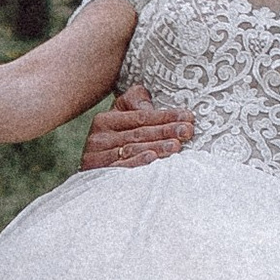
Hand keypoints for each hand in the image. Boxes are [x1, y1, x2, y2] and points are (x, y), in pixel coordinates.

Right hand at [75, 85, 195, 170]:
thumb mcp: (120, 117)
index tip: (187, 116)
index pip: (141, 116)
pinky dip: (138, 162)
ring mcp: (98, 158)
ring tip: (177, 145)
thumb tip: (148, 107)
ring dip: (157, 147)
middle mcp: (99, 138)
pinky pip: (122, 167)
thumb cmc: (115, 140)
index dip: (165, 116)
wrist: (92, 176)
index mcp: (105, 120)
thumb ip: (134, 102)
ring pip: (133, 149)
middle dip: (167, 131)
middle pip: (140, 133)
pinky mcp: (100, 175)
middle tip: (187, 130)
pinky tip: (153, 158)